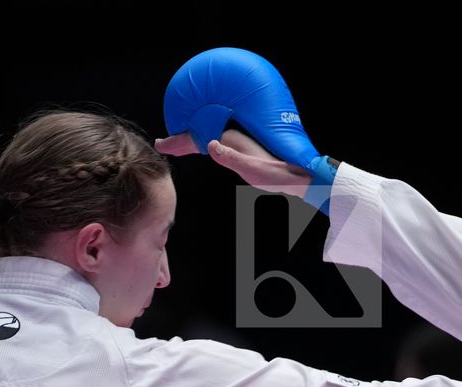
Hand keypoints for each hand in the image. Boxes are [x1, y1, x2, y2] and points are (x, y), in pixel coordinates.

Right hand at [162, 47, 337, 210]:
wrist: (299, 177)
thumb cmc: (278, 175)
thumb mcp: (252, 170)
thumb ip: (230, 158)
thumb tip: (209, 145)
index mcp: (232, 138)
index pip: (198, 137)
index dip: (179, 141)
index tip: (163, 144)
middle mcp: (234, 136)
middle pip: (201, 133)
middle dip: (181, 138)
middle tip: (163, 144)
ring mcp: (239, 141)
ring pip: (208, 136)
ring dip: (191, 140)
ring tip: (176, 145)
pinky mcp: (244, 148)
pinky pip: (217, 142)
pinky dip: (205, 144)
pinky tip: (203, 147)